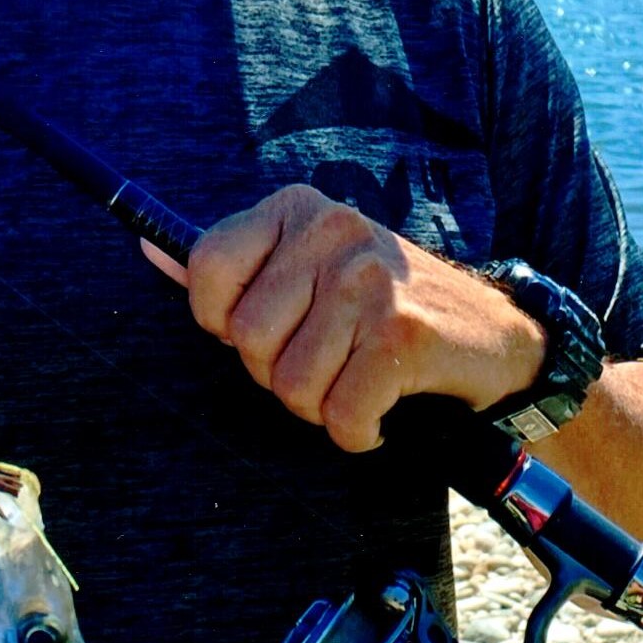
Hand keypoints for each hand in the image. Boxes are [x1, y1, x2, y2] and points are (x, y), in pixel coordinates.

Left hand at [150, 186, 545, 453]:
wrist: (496, 332)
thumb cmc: (385, 307)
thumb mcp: (309, 266)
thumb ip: (233, 265)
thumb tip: (146, 247)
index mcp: (298, 210)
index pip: (208, 268)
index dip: (222, 321)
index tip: (268, 330)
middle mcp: (333, 232)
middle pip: (247, 340)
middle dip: (279, 374)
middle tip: (326, 363)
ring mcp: (370, 280)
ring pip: (292, 385)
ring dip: (321, 407)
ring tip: (356, 382)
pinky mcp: (402, 332)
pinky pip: (341, 414)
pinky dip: (357, 432)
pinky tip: (380, 410)